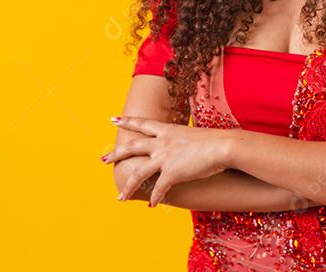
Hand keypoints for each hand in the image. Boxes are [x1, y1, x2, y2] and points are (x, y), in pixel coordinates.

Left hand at [103, 116, 230, 206]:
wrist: (224, 146)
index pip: (143, 124)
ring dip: (128, 186)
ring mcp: (165, 157)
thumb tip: (190, 148)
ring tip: (120, 197)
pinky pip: (158, 189)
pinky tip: (152, 205)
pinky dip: (155, 198)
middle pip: (132, 146)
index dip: (128, 121)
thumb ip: (187, 142)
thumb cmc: (217, 140)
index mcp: (168, 130)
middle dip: (116, 153)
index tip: (113, 119)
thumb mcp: (197, 136)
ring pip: (138, 172)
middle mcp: (162, 142)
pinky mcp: (171, 173)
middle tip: (102, 159)